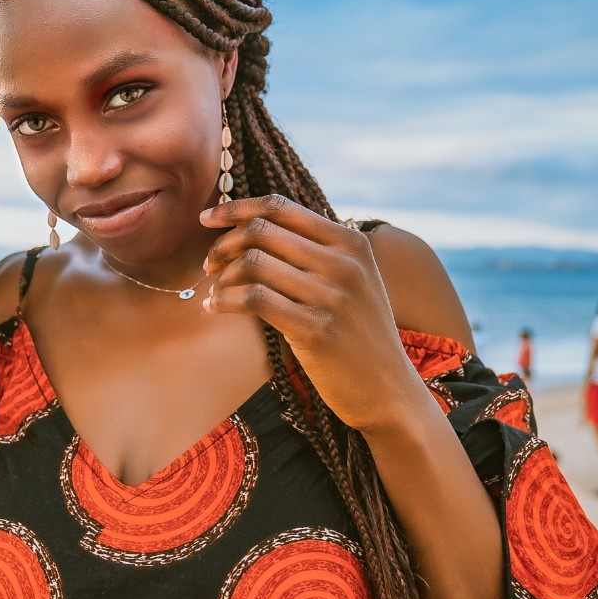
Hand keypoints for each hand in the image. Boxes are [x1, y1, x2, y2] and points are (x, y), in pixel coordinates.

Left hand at [200, 195, 427, 432]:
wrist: (389, 391)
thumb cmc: (359, 335)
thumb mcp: (351, 282)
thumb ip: (314, 252)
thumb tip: (250, 228)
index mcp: (351, 242)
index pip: (280, 207)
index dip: (236, 208)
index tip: (207, 218)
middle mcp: (344, 263)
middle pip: (261, 231)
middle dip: (223, 244)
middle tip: (209, 264)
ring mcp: (332, 295)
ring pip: (253, 262)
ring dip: (222, 276)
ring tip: (214, 291)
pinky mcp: (316, 329)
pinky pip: (254, 299)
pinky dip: (224, 300)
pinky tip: (214, 309)